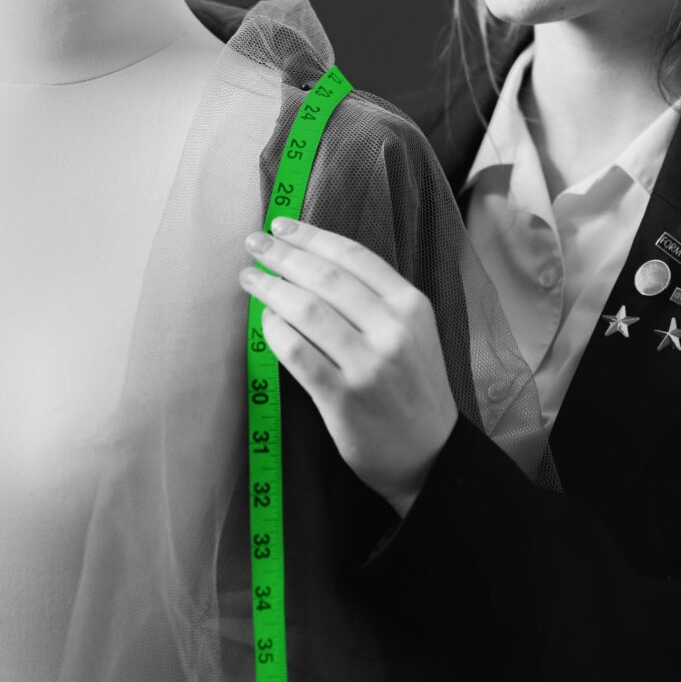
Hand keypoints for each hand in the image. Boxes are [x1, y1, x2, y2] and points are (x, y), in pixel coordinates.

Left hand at [239, 216, 459, 515]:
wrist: (430, 455)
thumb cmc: (413, 387)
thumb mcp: (413, 332)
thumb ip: (375, 299)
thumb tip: (311, 260)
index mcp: (411, 306)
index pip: (352, 255)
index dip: (310, 236)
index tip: (280, 226)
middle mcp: (392, 330)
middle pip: (324, 277)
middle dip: (283, 255)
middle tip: (253, 245)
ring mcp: (368, 365)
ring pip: (306, 310)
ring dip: (270, 289)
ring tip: (250, 279)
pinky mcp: (343, 398)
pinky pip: (296, 353)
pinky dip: (274, 332)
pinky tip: (263, 322)